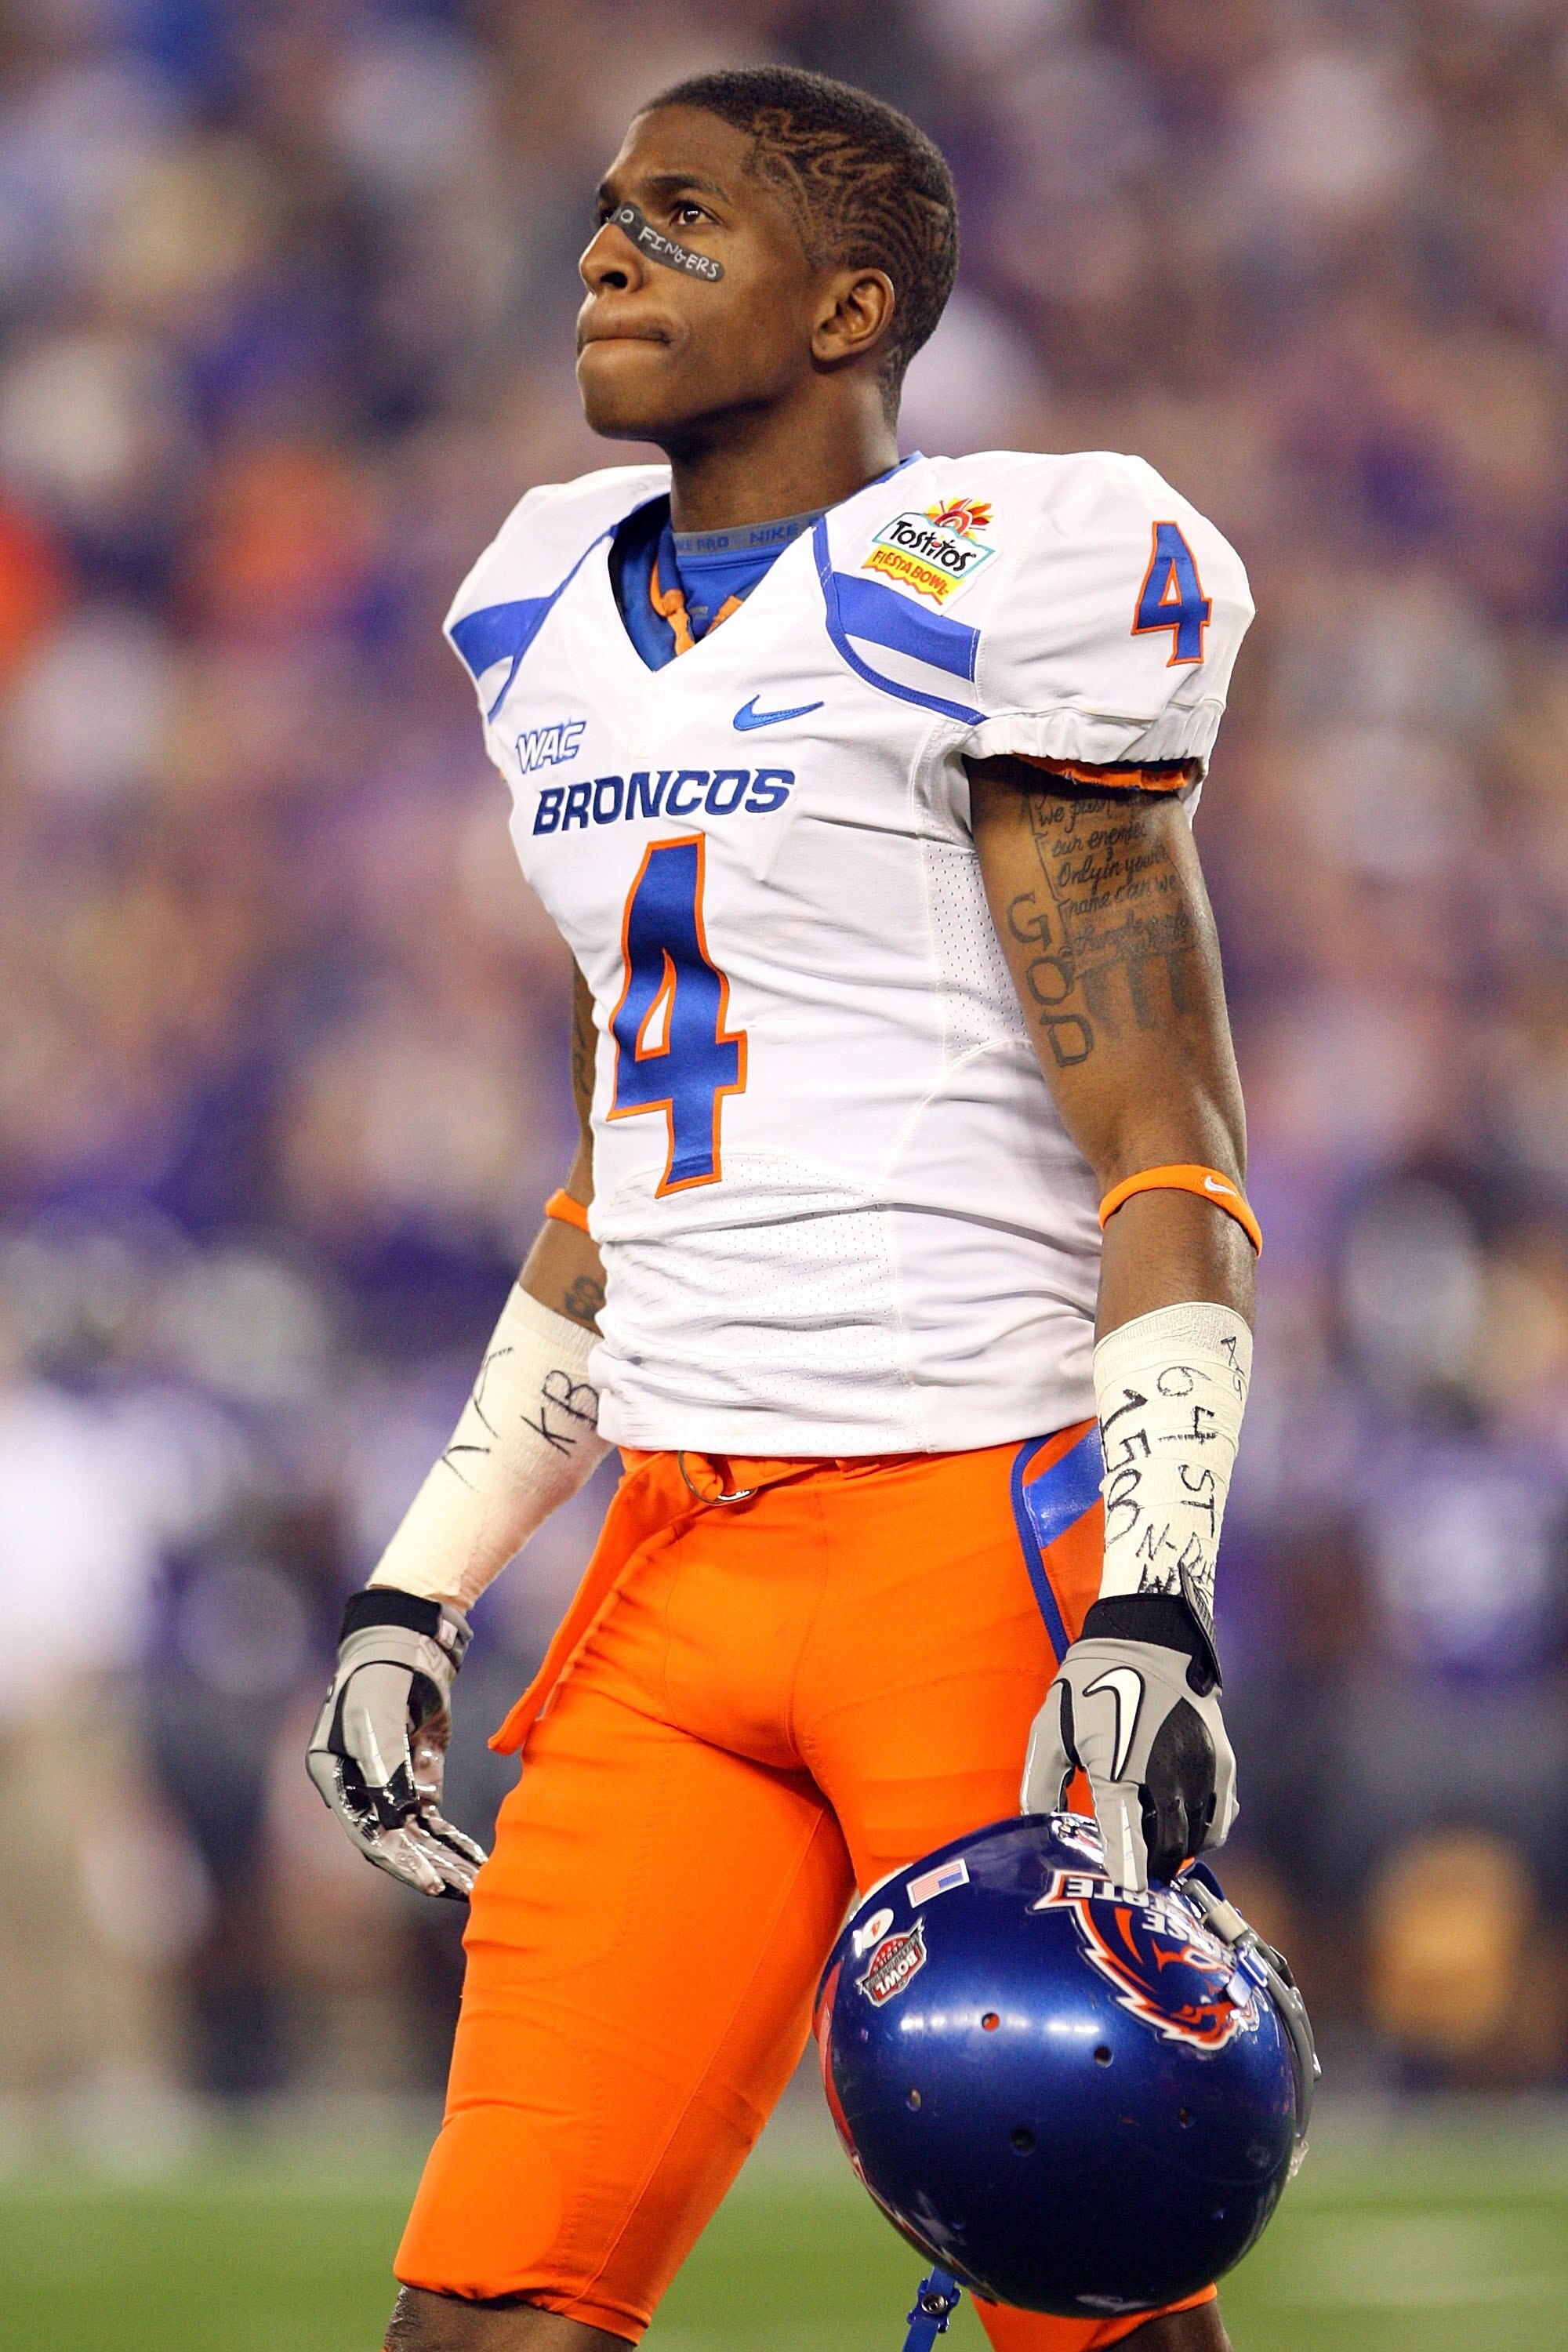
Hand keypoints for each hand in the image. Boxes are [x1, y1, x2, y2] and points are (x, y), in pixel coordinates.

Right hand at [306, 1589, 487, 1899]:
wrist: (404, 1644)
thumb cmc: (380, 1676)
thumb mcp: (377, 1717)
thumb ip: (385, 1766)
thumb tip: (398, 1820)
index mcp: (335, 1780)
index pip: (368, 1834)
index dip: (399, 1863)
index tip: (431, 1884)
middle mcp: (358, 1792)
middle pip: (394, 1843)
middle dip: (428, 1869)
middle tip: (464, 1891)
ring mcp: (390, 1788)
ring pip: (417, 1837)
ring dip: (444, 1861)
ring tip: (477, 1885)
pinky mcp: (417, 1780)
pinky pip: (434, 1821)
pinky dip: (453, 1841)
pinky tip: (475, 1859)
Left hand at [1020, 1594, 1237, 1891]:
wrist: (1148, 1634)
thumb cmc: (1091, 1682)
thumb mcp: (1051, 1729)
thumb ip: (1040, 1786)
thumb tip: (1036, 1832)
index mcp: (1123, 1769)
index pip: (1126, 1842)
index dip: (1126, 1876)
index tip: (1124, 1898)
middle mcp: (1170, 1775)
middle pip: (1167, 1849)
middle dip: (1150, 1867)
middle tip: (1131, 1872)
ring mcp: (1202, 1769)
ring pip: (1198, 1838)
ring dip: (1176, 1849)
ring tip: (1150, 1844)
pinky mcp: (1222, 1761)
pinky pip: (1220, 1816)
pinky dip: (1202, 1830)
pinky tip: (1178, 1822)